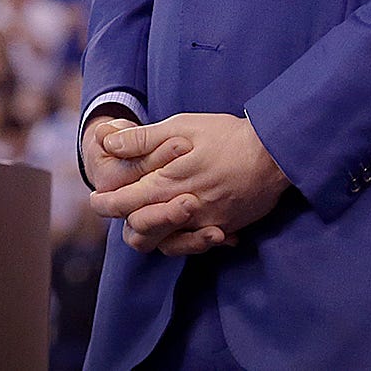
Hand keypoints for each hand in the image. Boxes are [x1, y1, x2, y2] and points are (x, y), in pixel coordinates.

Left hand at [90, 112, 291, 256]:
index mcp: (170, 182)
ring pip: (166, 244)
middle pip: (141, 230)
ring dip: (151, 233)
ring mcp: (207, 223)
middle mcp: (186, 210)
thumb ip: (143, 139)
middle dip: (124, 221)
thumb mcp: (182, 126)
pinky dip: (183, 239)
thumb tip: (108, 143)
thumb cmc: (226, 136)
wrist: (275, 154)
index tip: (95, 200)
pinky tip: (180, 224)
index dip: (106, 203)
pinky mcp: (225, 229)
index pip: (126, 202)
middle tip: (113, 208)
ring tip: (144, 215)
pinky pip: (195, 244)